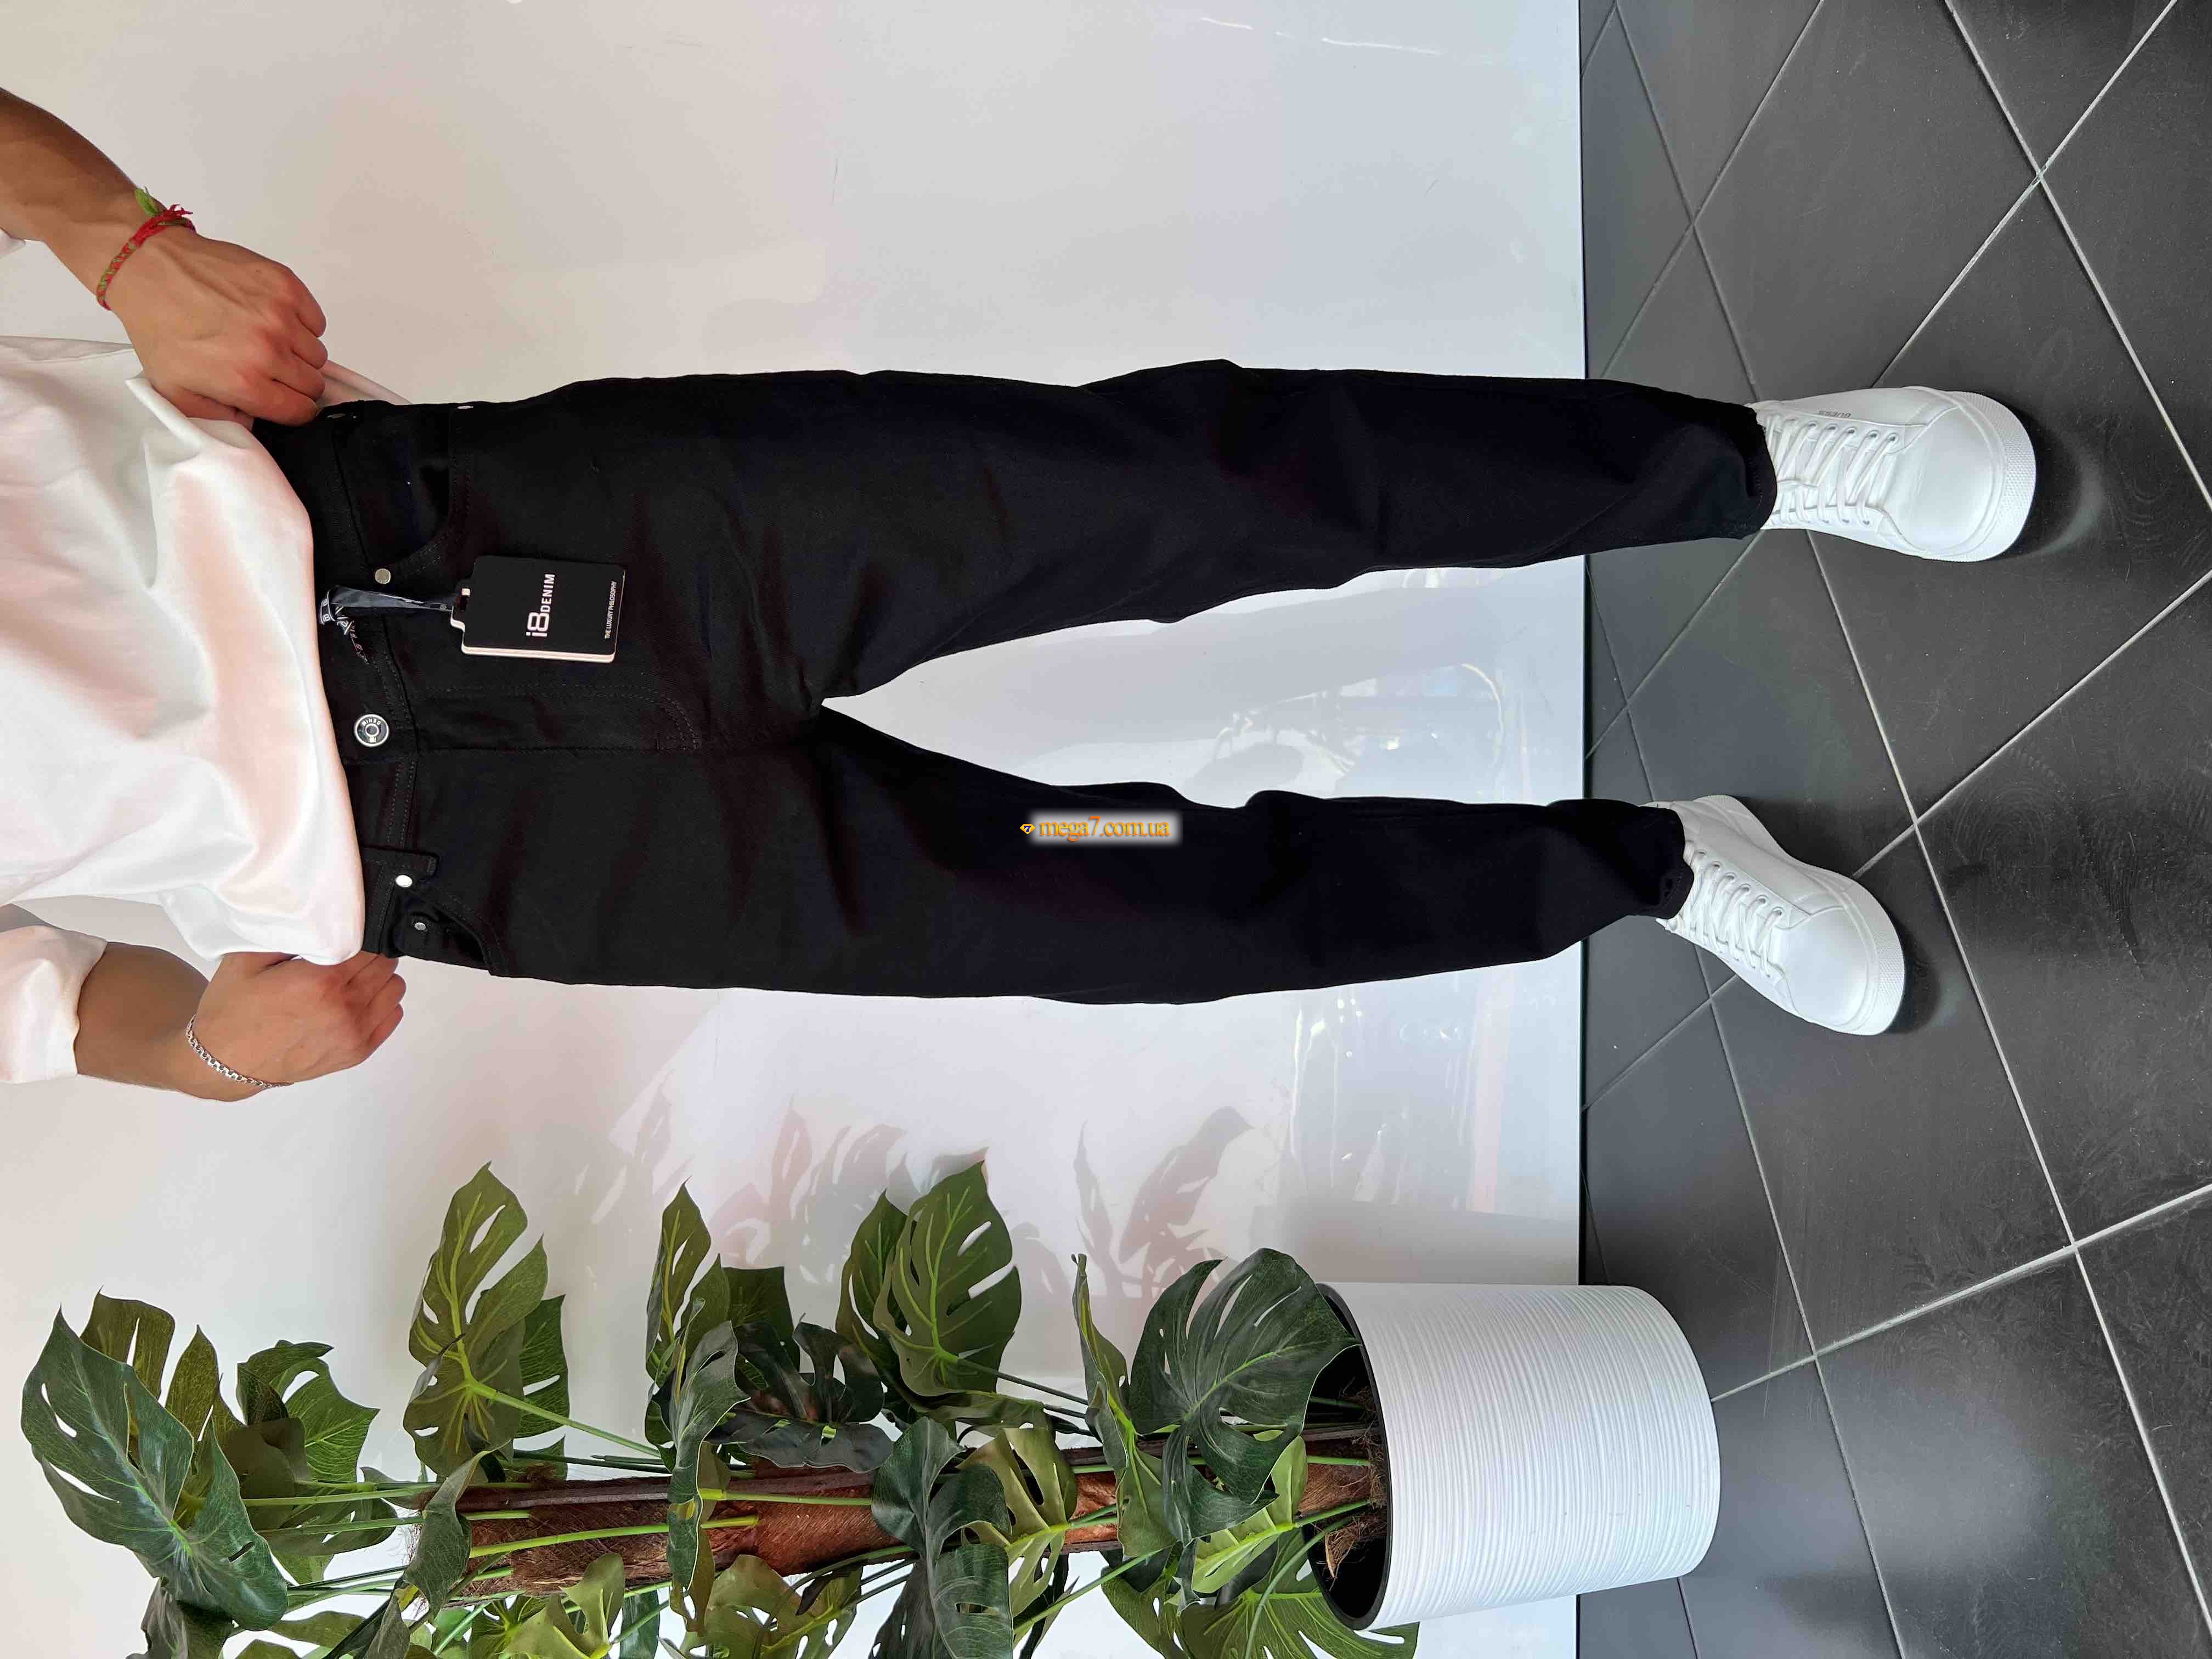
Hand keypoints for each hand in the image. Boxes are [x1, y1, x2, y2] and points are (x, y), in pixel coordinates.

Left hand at [101, 227, 328, 426]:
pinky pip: (316, 321)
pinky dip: (301, 324)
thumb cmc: (160, 323)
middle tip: (266, 369)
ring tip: (265, 341)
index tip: (279, 399)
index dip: (290, 409)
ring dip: (297, 353)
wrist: (150, 269)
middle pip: (313, 384)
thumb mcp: (175, 390)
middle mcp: (268, 349)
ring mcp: (280, 315)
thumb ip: (217, 419)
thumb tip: (250, 425)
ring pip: (317, 353)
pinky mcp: (286, 285)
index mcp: (244, 380)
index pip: (301, 411)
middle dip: (293, 383)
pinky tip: (271, 319)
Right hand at [183, 951, 406, 1097]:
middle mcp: (344, 1008)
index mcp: (320, 981)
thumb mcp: (248, 959)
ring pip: (394, 987)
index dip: (359, 934)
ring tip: (353, 976)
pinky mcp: (358, 1053)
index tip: (348, 932)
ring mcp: (354, 1033)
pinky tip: (357, 1000)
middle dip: (370, 954)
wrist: (224, 1062)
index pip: (368, 943)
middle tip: (348, 953)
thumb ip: (289, 934)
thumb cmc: (233, 1010)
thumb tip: (322, 916)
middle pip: (385, 963)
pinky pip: (393, 1016)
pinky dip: (382, 1003)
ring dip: (379, 977)